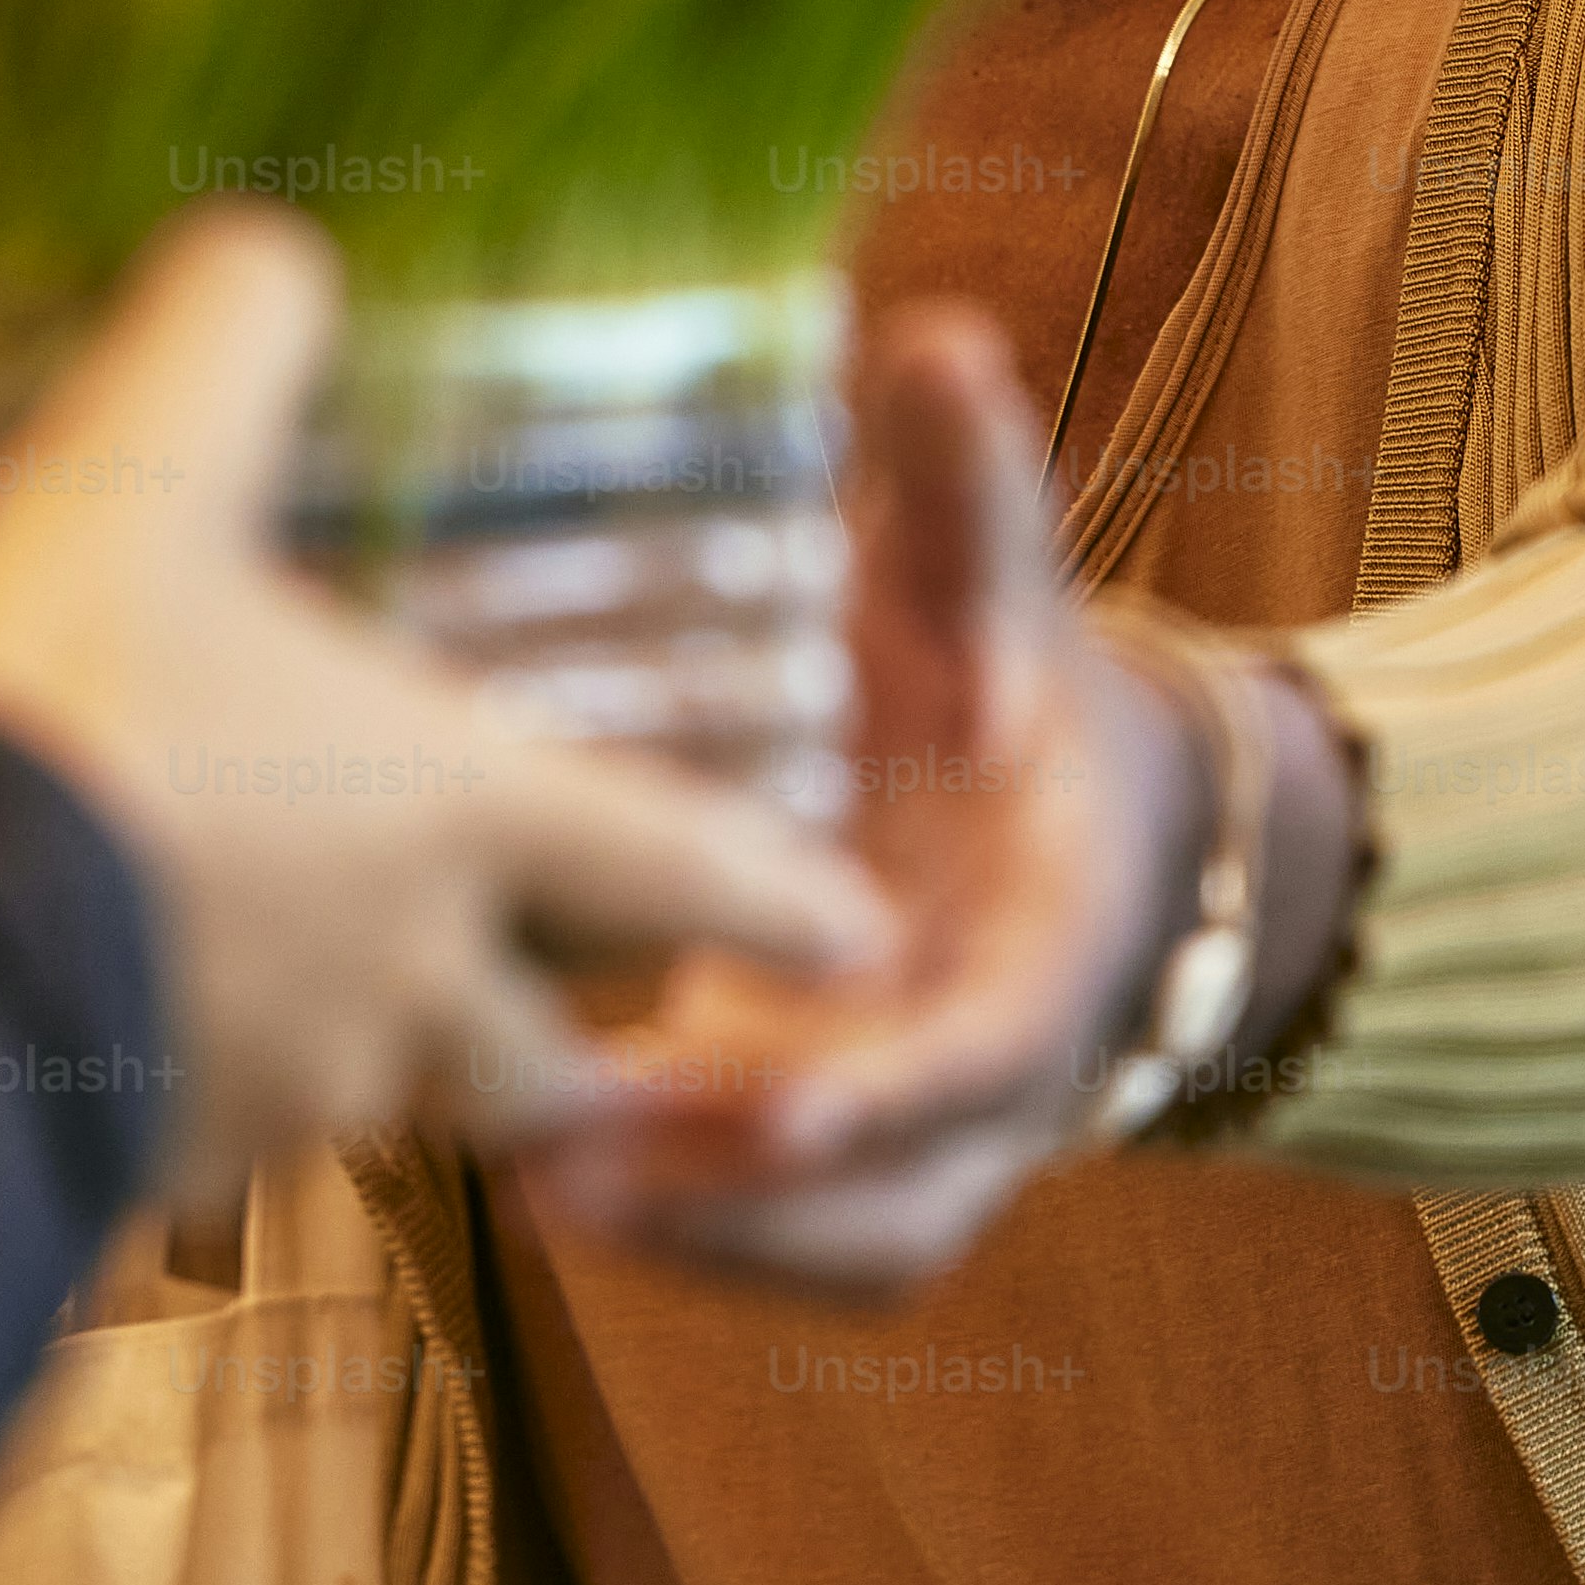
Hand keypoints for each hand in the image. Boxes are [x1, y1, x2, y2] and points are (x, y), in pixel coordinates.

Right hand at [0, 205, 895, 1208]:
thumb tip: (269, 254)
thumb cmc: (71, 701)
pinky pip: (219, 1144)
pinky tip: (141, 1041)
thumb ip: (231, 349)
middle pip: (547, 1053)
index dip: (779, 892)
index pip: (674, 862)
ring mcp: (290, 1095)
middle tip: (581, 1032)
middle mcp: (406, 978)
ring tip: (309, 1011)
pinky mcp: (161, 1166)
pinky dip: (207, 1097)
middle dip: (572, 1045)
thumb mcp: (145, 475)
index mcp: (452, 813)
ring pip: (382, 1106)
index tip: (863, 929)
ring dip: (373, 1065)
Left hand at [527, 298, 1341, 1291]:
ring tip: (517, 1166)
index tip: (783, 1088)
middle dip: (747, 1202)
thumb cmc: (1002, 677)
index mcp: (1050, 939)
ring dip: (690, 1229)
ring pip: (830, 1244)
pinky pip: (778, 1237)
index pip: (988, 1048)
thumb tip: (938, 340)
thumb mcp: (991, 578)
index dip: (894, 1080)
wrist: (1068, 804)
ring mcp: (927, 1129)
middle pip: (897, 1200)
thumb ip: (966, 483)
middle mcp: (997, 1066)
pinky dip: (676, 1226)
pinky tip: (525, 1162)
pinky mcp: (842, 1150)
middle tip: (568, 1162)